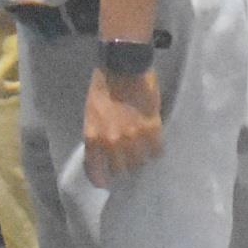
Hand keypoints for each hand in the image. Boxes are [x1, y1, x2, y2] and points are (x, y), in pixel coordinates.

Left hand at [83, 66, 165, 183]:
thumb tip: (105, 150)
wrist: (123, 65)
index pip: (96, 171)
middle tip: (126, 161)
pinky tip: (155, 146)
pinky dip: (156, 151)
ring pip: (139, 163)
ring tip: (142, 153)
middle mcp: (112, 143)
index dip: (101, 179)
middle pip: (120, 170)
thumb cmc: (103, 86)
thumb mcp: (91, 113)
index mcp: (93, 138)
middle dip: (122, 167)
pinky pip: (156, 151)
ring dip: (139, 159)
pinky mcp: (152, 129)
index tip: (105, 182)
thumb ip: (97, 134)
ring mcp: (133, 138)